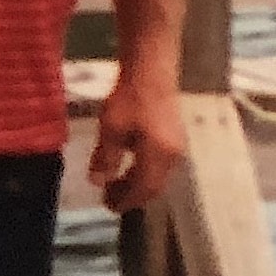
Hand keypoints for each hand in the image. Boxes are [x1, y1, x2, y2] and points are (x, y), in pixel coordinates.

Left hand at [94, 65, 190, 213]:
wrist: (152, 69)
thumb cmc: (130, 98)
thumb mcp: (111, 129)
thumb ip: (106, 158)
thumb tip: (98, 183)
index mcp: (159, 156)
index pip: (144, 190)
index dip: (126, 201)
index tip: (107, 206)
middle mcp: (173, 156)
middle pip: (154, 187)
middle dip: (132, 195)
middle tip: (109, 197)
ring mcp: (177, 146)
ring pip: (158, 176)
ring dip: (138, 184)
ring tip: (116, 182)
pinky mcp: (175, 137)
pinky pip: (161, 165)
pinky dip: (144, 172)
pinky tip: (130, 163)